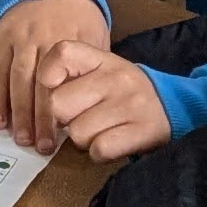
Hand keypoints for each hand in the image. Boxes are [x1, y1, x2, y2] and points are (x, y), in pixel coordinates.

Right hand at [0, 0, 110, 142]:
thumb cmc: (76, 14)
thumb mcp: (95, 32)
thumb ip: (94, 64)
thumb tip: (96, 102)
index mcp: (72, 40)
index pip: (69, 80)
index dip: (68, 108)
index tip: (68, 133)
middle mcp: (45, 39)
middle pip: (43, 85)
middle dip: (42, 118)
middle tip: (42, 146)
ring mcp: (20, 39)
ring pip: (19, 81)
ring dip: (19, 113)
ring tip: (21, 139)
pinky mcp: (1, 39)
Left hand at [40, 50, 171, 161]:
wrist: (172, 106)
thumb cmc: (122, 92)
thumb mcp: (99, 72)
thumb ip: (68, 76)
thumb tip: (34, 103)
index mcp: (101, 58)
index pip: (60, 54)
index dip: (47, 77)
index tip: (52, 91)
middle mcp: (115, 77)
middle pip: (58, 104)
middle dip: (62, 120)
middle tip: (77, 120)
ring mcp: (130, 103)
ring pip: (77, 133)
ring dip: (83, 140)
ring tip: (99, 130)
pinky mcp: (142, 131)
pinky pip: (99, 149)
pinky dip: (99, 152)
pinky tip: (110, 142)